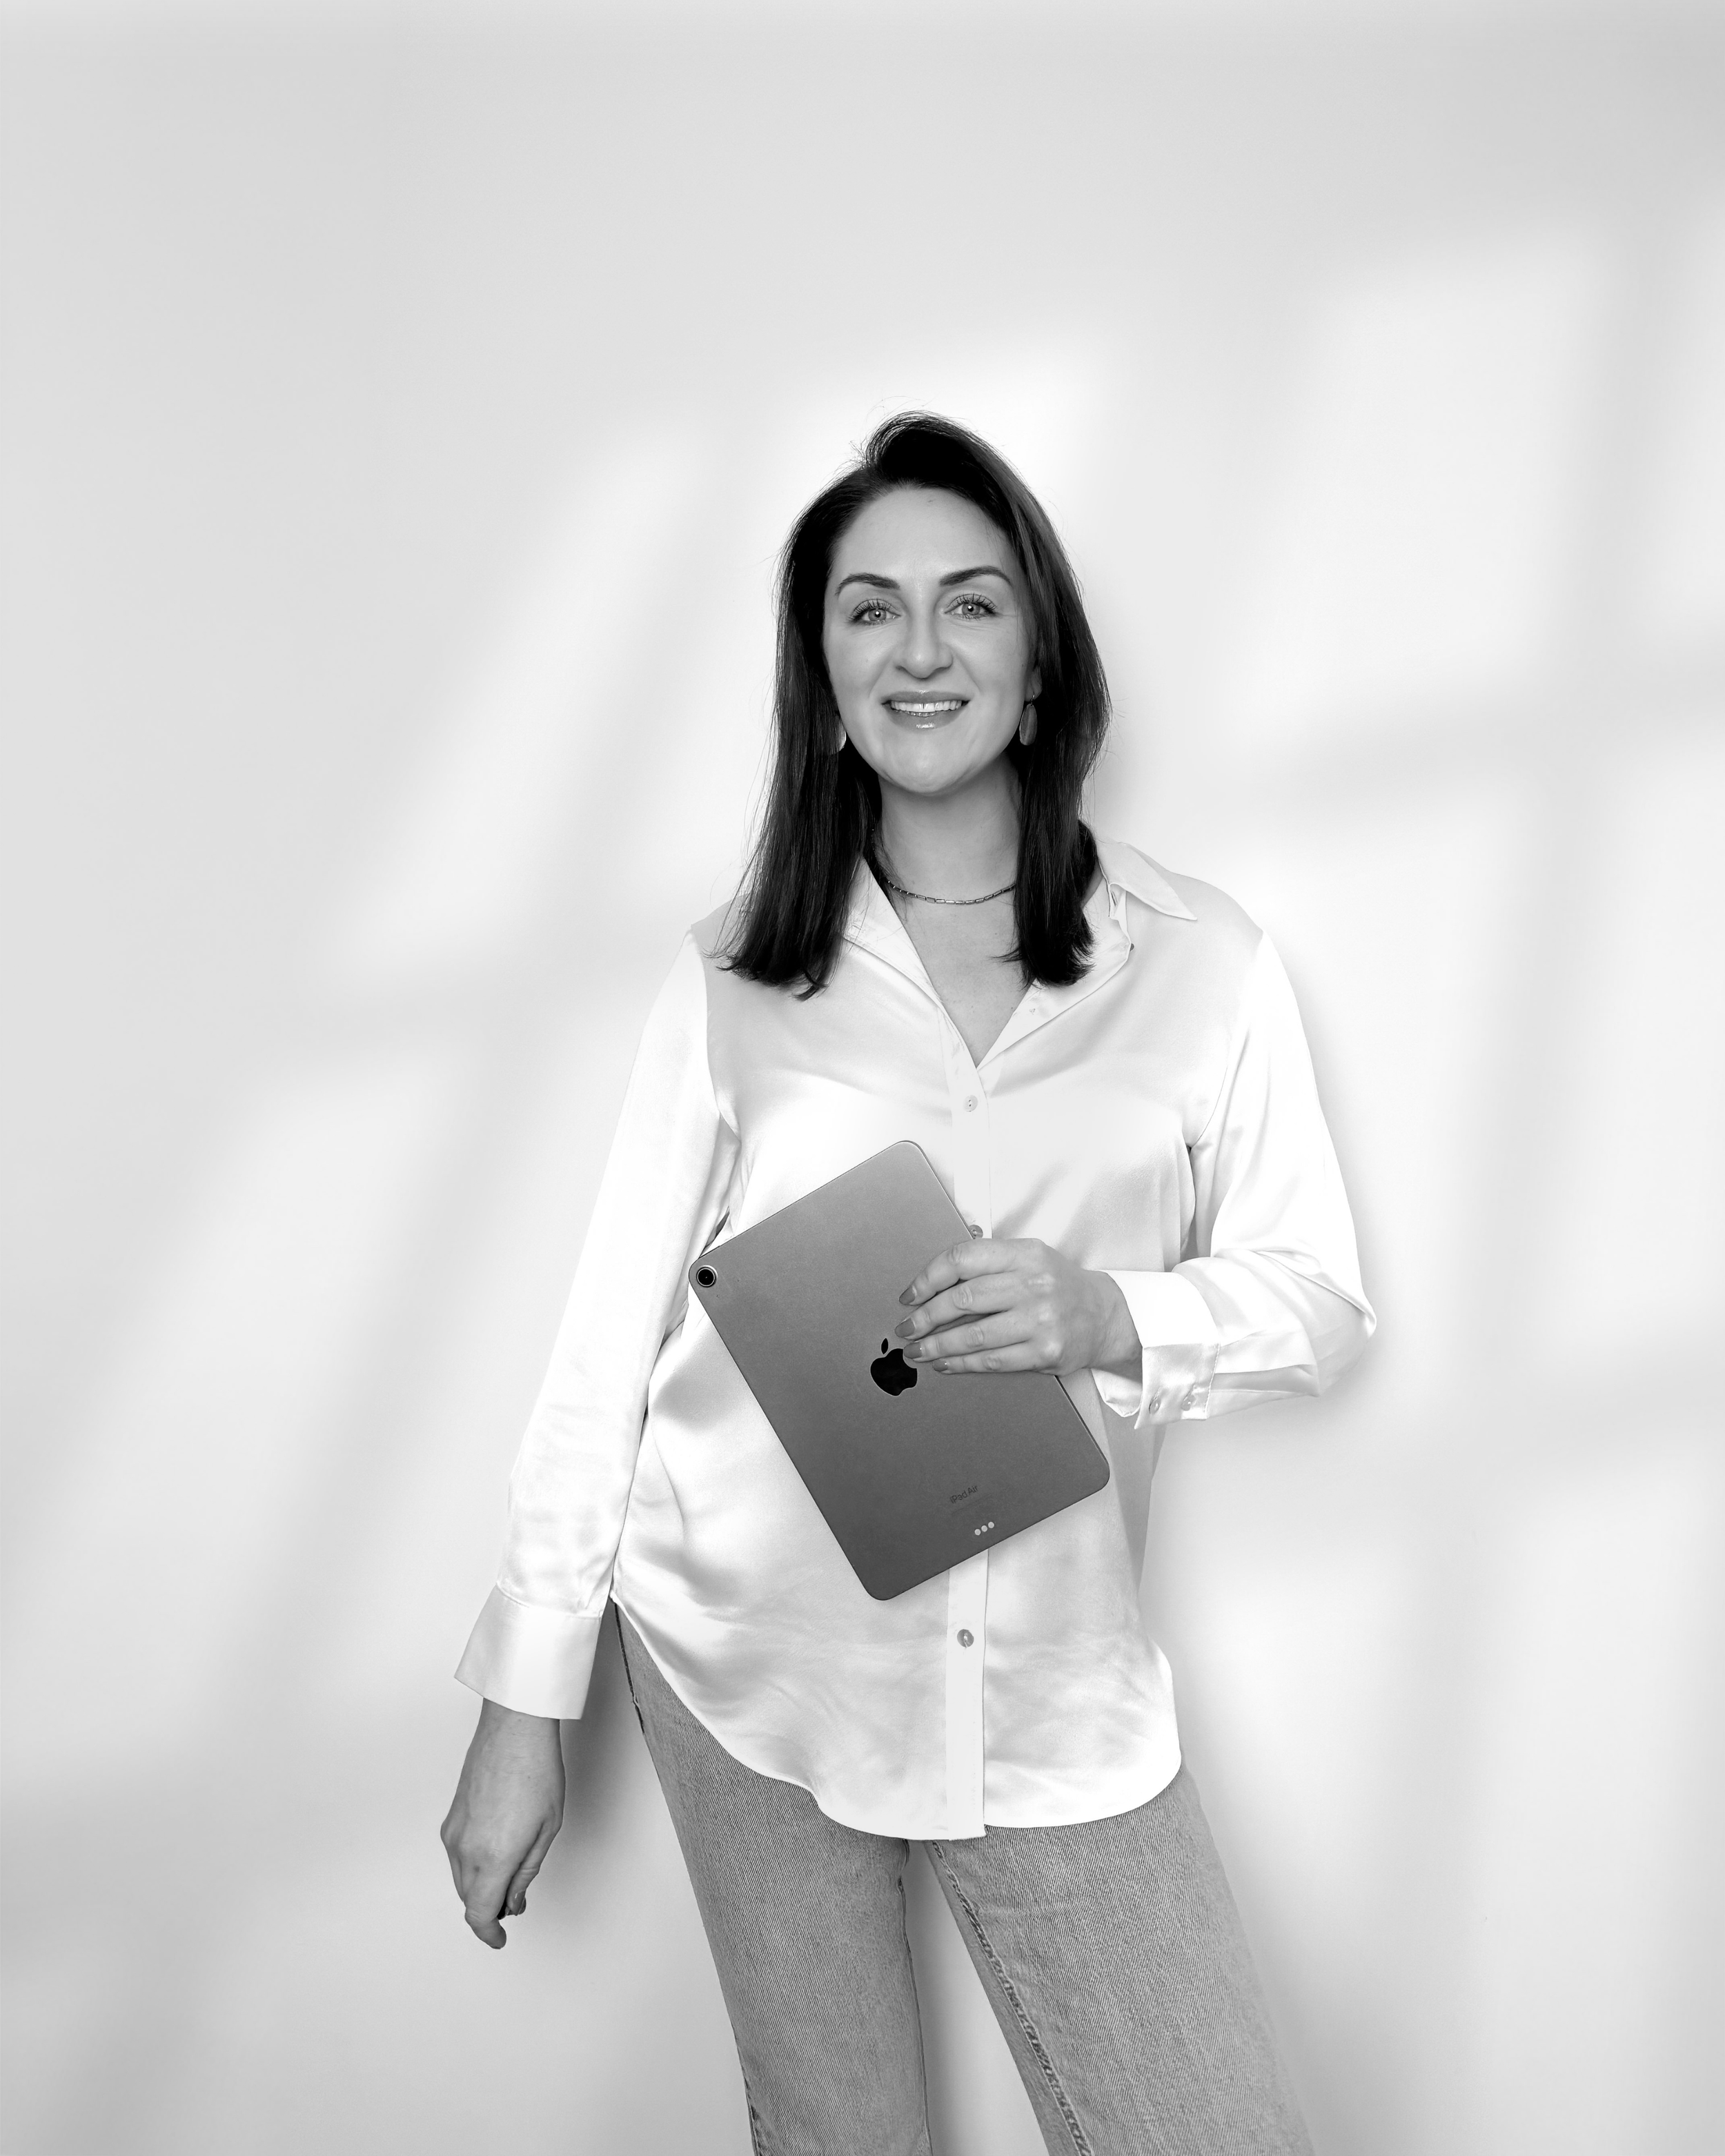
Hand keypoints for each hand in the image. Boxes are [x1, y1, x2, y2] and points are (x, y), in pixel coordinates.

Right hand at [440, 1699, 564, 1948]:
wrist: (514, 1729)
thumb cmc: (537, 1772)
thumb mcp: (546, 1830)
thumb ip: (526, 1873)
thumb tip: (512, 1902)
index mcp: (492, 1857)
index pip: (480, 1914)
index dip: (489, 1933)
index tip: (500, 1939)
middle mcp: (465, 1849)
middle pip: (469, 1899)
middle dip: (490, 1908)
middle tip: (516, 1901)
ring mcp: (454, 1832)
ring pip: (460, 1879)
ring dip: (480, 1887)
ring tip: (510, 1874)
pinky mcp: (451, 1817)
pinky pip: (456, 1856)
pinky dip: (471, 1866)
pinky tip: (494, 1854)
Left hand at [895, 1237, 1140, 1379]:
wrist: (1104, 1315)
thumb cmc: (1056, 1284)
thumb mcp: (1027, 1258)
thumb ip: (987, 1264)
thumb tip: (931, 1285)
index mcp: (1024, 1253)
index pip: (963, 1259)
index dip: (928, 1278)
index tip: (909, 1296)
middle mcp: (1033, 1283)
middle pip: (962, 1299)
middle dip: (925, 1317)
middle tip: (906, 1328)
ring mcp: (1041, 1319)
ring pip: (973, 1335)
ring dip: (937, 1345)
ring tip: (918, 1350)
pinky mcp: (1045, 1352)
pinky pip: (991, 1360)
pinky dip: (961, 1363)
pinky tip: (945, 1363)